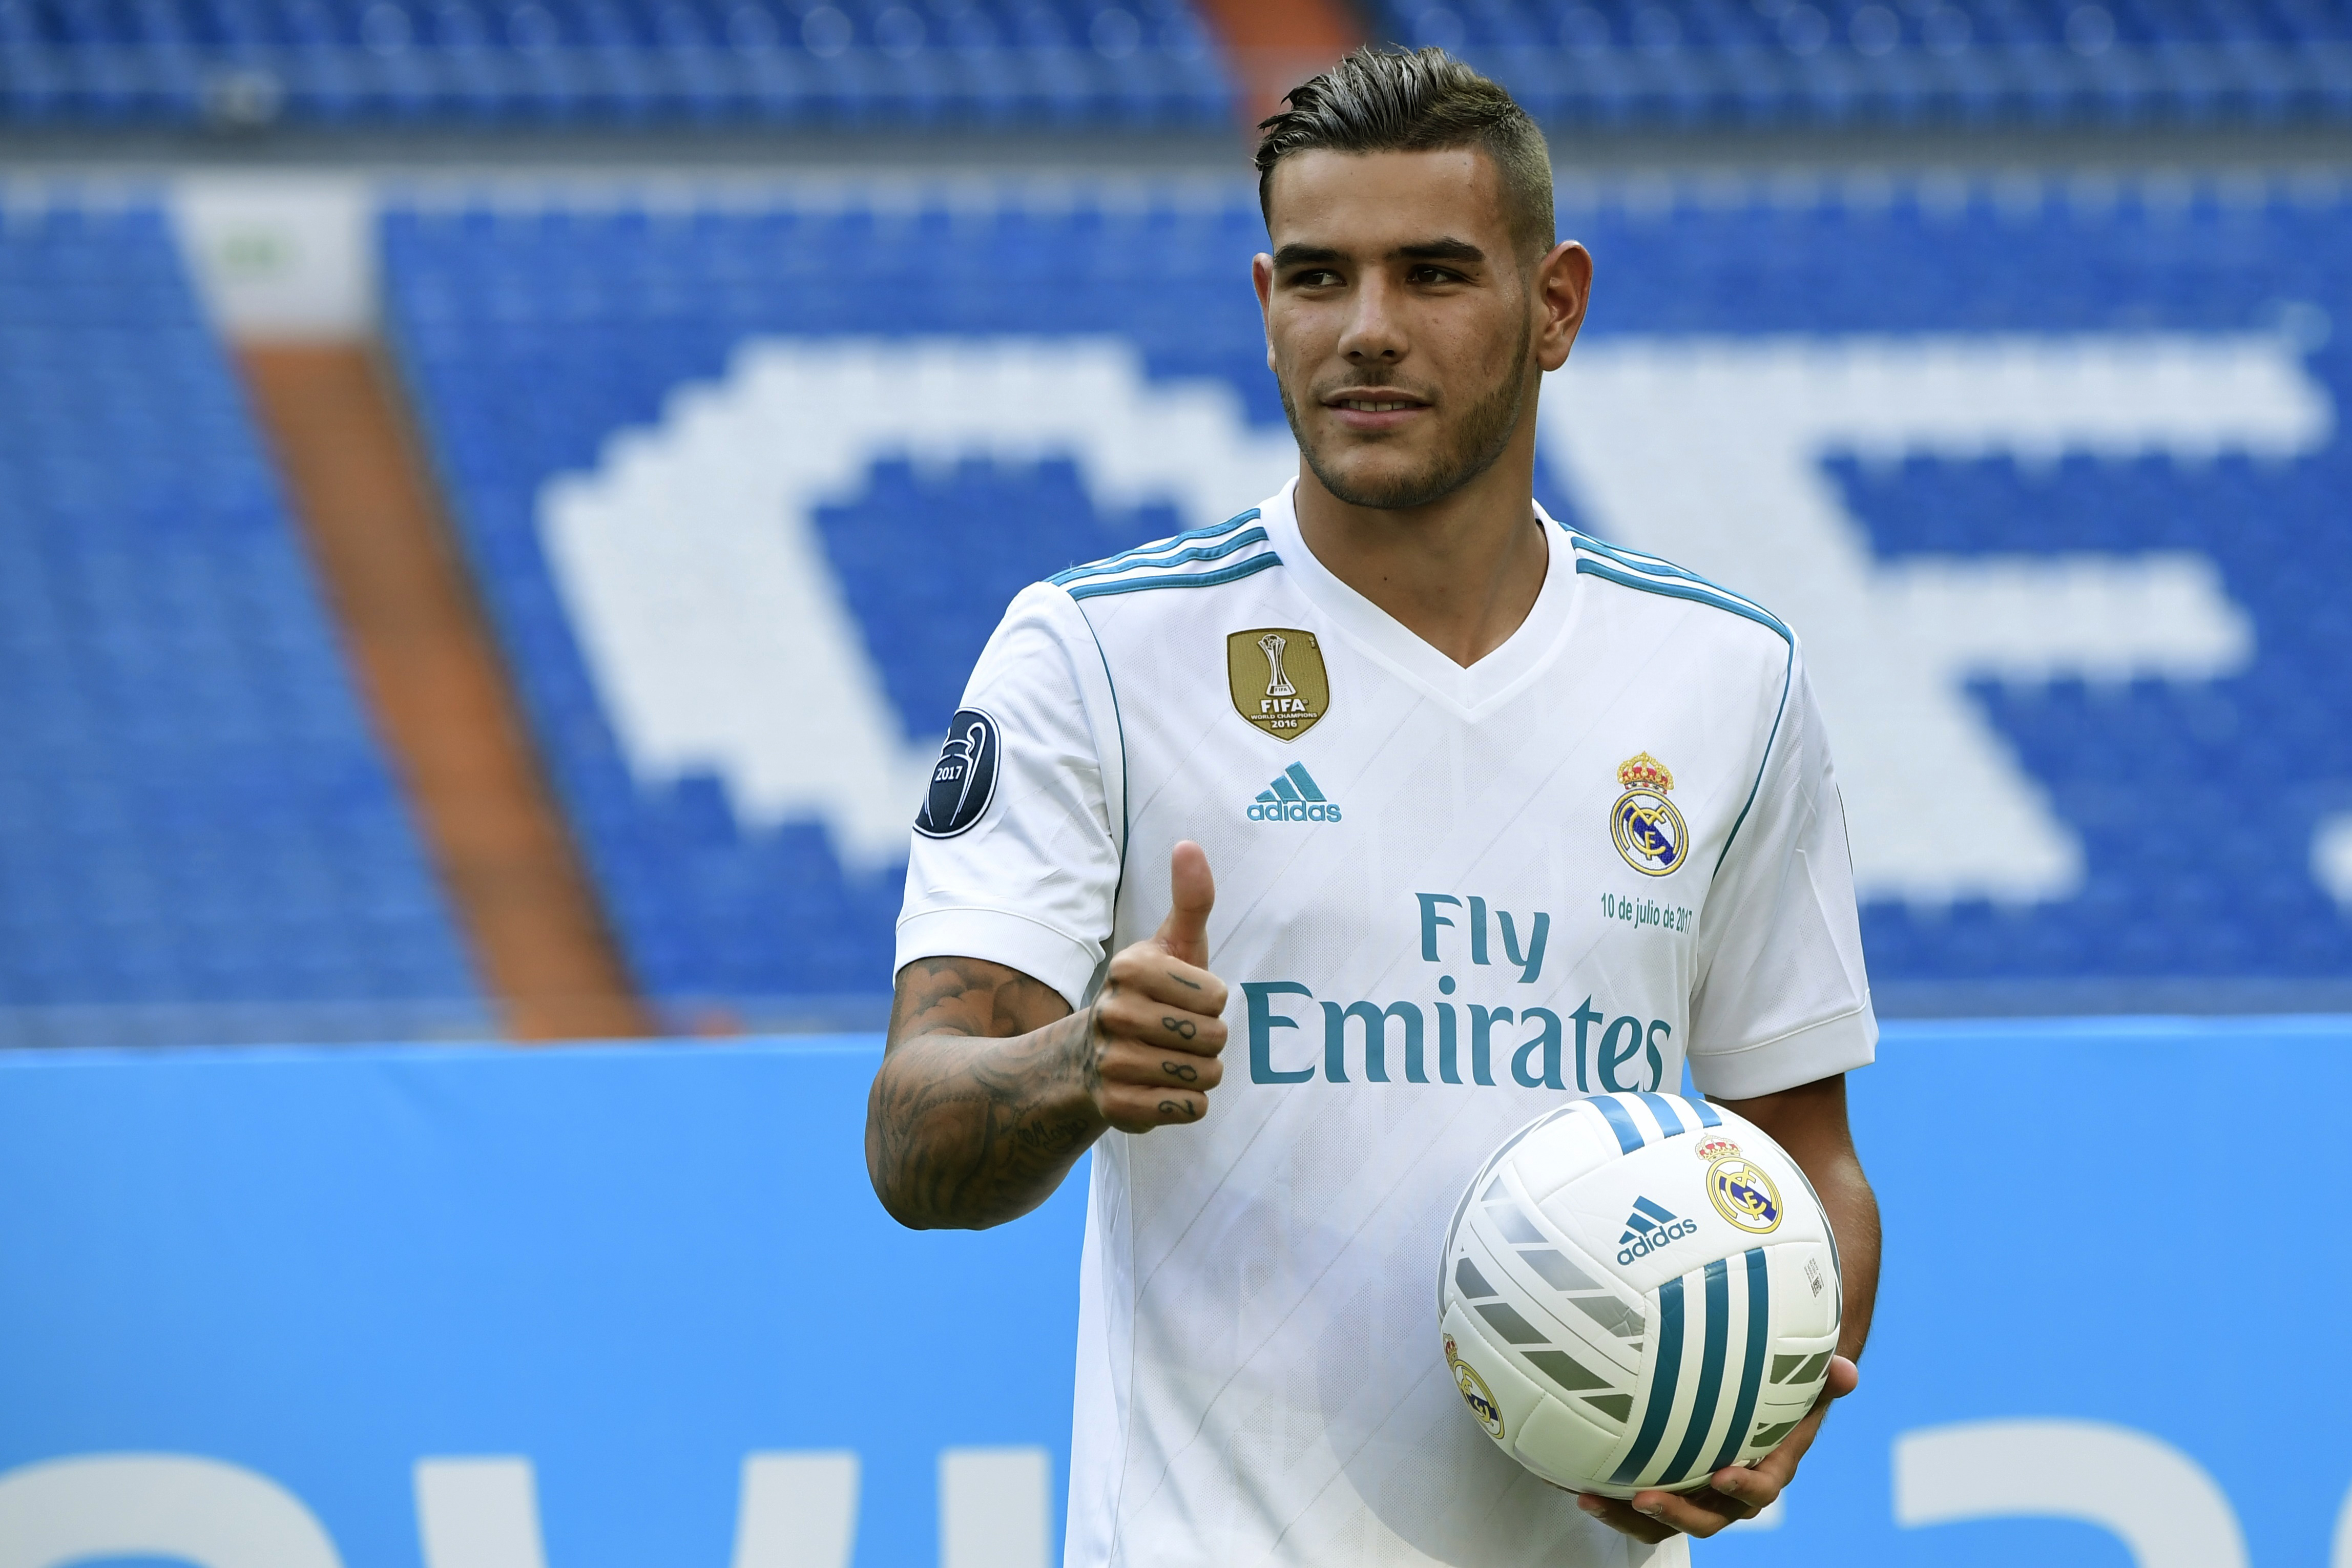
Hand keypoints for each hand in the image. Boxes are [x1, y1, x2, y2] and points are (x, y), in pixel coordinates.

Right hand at [1085, 841, 1229, 1132]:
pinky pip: (1189, 1109)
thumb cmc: (1154, 992)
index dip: (1212, 1001)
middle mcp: (1113, 1014)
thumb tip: (1188, 844)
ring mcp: (1111, 1062)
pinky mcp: (1117, 1108)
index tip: (1184, 999)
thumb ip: (1191, 898)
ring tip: (1172, 1060)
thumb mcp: (1174, 943)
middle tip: (1178, 1034)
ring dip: (1202, 1073)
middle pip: (1213, 1038)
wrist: (1094, 1057)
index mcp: (1130, 969)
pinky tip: (1164, 1088)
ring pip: (1205, 1076)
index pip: (1217, 997)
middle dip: (1210, 1040)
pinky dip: (1189, 1103)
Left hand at [1577, 1354, 1859, 1541]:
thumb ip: (1826, 1380)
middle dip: (1673, 1513)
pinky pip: (1637, 1501)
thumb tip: (1850, 1372)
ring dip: (1628, 1515)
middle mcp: (1729, 1493)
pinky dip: (1608, 1495)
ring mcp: (1694, 1493)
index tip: (1722, 1475)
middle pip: (1704, 1518)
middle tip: (1642, 1497)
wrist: (1759, 1406)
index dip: (1744, 1489)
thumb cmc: (1782, 1393)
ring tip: (1591, 1498)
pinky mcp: (1665, 1484)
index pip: (1761, 1490)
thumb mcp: (1806, 1383)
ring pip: (1663, 1518)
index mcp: (1766, 1471)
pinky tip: (1572, 1481)